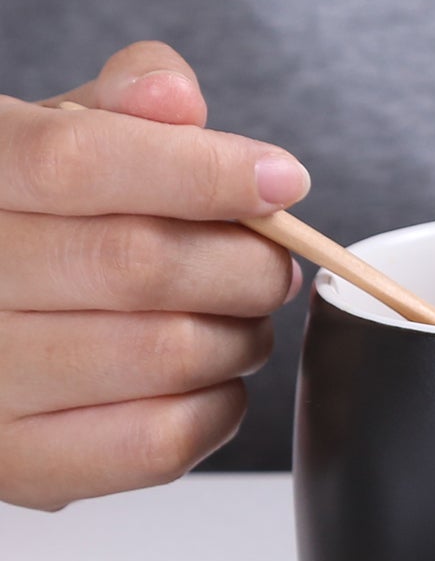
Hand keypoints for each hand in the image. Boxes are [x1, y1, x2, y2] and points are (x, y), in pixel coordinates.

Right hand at [0, 42, 309, 510]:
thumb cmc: (30, 224)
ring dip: (240, 334)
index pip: (80, 164)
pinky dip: (220, 406)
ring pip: (168, 354)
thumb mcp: (55, 139)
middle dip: (244, 262)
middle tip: (270, 262)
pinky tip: (210, 376)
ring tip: (238, 315)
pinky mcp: (24, 466)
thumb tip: (175, 94)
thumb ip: (121, 108)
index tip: (282, 181)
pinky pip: (163, 442)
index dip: (203, 171)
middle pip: (141, 265)